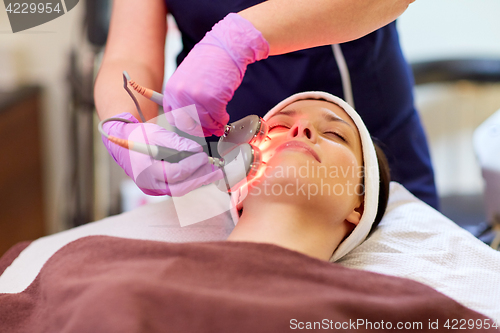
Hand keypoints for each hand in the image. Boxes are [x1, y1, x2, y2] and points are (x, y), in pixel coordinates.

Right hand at [102, 113, 222, 195]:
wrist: (121, 143)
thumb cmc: (137, 136)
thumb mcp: (155, 133)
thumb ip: (176, 143)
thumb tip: (196, 150)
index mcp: (146, 170)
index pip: (174, 173)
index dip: (191, 166)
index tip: (203, 156)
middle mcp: (149, 184)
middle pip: (179, 188)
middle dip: (200, 179)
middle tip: (217, 171)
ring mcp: (153, 188)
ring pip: (179, 189)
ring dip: (198, 181)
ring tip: (214, 172)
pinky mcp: (157, 187)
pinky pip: (176, 187)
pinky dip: (190, 180)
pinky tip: (202, 173)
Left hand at [163, 13, 268, 136]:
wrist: (226, 47)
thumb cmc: (210, 60)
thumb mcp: (188, 77)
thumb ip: (186, 96)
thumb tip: (193, 117)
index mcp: (172, 89)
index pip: (173, 117)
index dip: (185, 125)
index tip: (195, 126)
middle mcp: (180, 94)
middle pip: (187, 124)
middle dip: (200, 129)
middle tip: (210, 129)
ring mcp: (196, 97)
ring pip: (204, 123)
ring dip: (214, 125)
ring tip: (220, 121)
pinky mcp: (212, 99)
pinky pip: (218, 118)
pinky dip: (223, 119)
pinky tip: (225, 115)